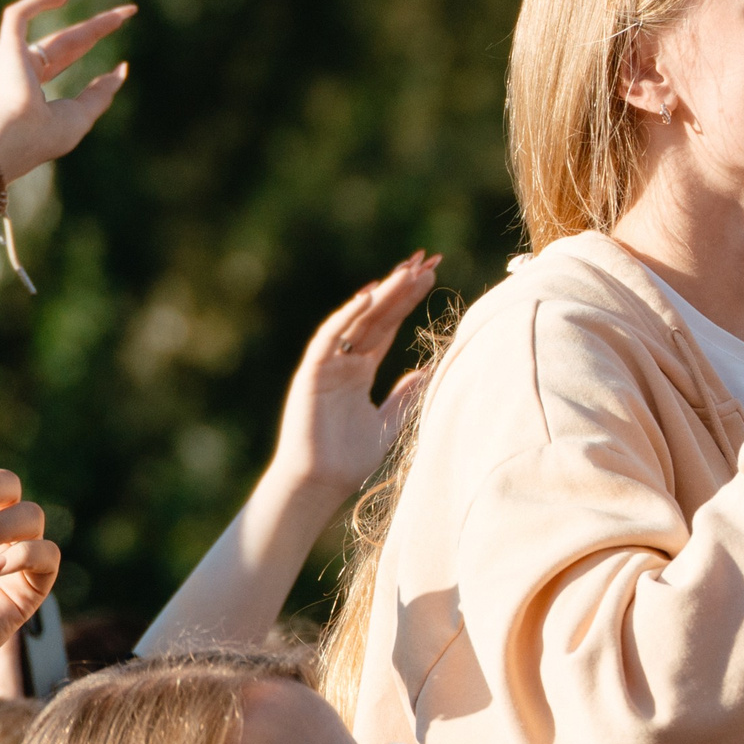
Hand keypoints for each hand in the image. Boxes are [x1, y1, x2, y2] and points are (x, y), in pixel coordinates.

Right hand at [0, 0, 133, 180]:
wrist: (17, 138)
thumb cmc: (46, 134)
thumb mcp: (83, 114)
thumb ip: (101, 91)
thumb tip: (122, 67)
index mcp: (31, 87)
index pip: (65, 58)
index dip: (89, 46)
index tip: (118, 47)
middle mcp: (20, 68)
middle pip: (67, 41)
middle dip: (97, 28)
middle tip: (127, 13)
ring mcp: (12, 57)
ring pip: (58, 31)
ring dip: (91, 23)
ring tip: (123, 14)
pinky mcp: (7, 46)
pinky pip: (20, 13)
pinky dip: (42, 1)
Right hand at [269, 253, 439, 500]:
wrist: (320, 483)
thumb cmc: (350, 459)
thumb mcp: (390, 421)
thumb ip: (406, 394)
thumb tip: (428, 369)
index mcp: (360, 370)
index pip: (388, 325)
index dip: (407, 300)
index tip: (431, 275)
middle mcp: (344, 361)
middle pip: (377, 315)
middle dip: (401, 287)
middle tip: (427, 259)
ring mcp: (327, 364)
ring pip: (358, 319)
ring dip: (382, 293)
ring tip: (408, 270)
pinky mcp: (312, 371)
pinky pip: (330, 337)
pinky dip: (347, 315)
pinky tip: (369, 294)